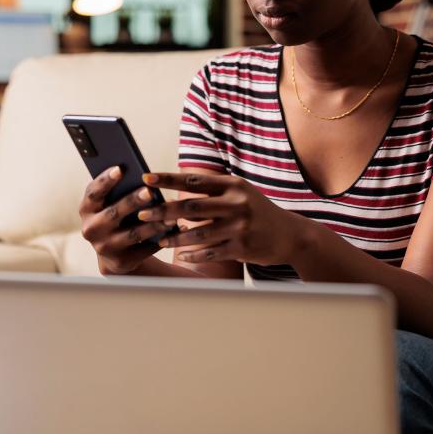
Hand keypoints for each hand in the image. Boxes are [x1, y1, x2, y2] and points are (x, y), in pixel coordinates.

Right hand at [79, 166, 174, 274]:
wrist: (115, 252)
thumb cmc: (115, 216)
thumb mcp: (109, 203)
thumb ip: (117, 190)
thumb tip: (139, 174)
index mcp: (86, 210)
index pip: (93, 193)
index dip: (105, 181)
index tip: (120, 168)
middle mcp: (92, 229)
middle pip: (114, 213)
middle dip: (132, 201)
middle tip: (149, 191)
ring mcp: (105, 247)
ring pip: (133, 234)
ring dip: (154, 224)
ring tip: (171, 215)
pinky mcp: (122, 261)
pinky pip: (145, 249)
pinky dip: (161, 239)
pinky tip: (174, 230)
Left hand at [138, 172, 295, 266]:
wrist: (290, 234)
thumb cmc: (257, 211)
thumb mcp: (240, 193)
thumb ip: (212, 191)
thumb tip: (176, 193)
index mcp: (233, 185)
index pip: (194, 180)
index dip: (168, 179)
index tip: (146, 178)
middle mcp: (236, 203)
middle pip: (191, 207)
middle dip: (163, 211)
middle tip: (142, 214)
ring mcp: (239, 226)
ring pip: (197, 233)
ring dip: (174, 236)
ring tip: (157, 238)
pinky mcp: (242, 247)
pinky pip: (210, 251)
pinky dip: (193, 254)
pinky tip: (181, 255)